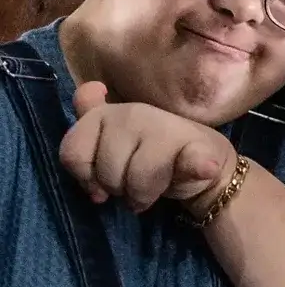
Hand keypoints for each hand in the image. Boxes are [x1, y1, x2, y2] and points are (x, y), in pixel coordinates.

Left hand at [60, 83, 234, 214]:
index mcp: (110, 113)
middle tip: (132, 184)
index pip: (74, 151)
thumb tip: (88, 90)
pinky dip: (199, 168)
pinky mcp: (202, 149)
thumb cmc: (151, 153)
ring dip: (143, 196)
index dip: (84, 173)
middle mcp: (137, 113)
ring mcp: (170, 129)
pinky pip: (193, 162)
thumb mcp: (112, 138)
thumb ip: (87, 123)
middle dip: (117, 188)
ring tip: (151, 191)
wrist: (208, 163)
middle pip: (107, 173)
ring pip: (138, 180)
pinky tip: (201, 170)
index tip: (99, 176)